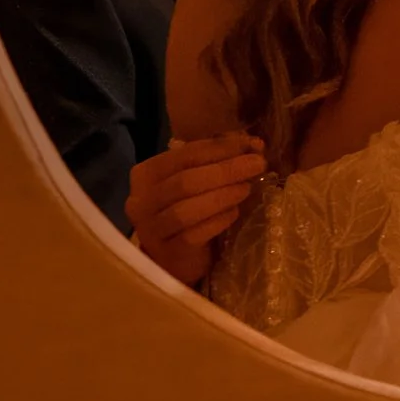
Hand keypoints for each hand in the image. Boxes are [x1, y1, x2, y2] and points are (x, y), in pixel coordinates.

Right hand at [125, 134, 266, 285]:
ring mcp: (151, 230)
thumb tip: (255, 144)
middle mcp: (141, 201)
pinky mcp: (167, 253)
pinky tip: (235, 213)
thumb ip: (222, 158)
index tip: (252, 146)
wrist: (177, 256)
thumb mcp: (201, 177)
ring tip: (247, 188)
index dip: (221, 148)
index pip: (185, 154)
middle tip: (258, 164)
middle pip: (185, 181)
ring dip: (222, 195)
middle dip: (226, 170)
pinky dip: (218, 220)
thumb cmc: (190, 207)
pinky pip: (193, 235)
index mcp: (147, 174)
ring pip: (185, 210)